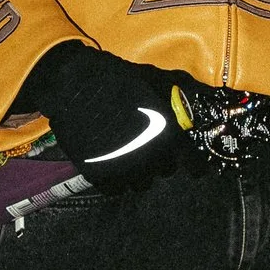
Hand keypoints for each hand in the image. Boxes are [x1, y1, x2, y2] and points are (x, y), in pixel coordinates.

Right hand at [21, 41, 195, 191]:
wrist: (75, 86)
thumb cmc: (116, 79)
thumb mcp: (153, 82)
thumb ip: (171, 99)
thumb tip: (187, 105)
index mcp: (169, 136)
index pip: (193, 164)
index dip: (193, 163)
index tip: (189, 161)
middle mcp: (153, 157)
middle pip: (165, 171)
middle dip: (159, 161)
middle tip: (149, 149)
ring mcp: (126, 170)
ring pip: (141, 183)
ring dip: (138, 173)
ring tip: (129, 160)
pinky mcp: (101, 176)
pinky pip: (114, 189)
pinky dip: (114, 181)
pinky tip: (111, 169)